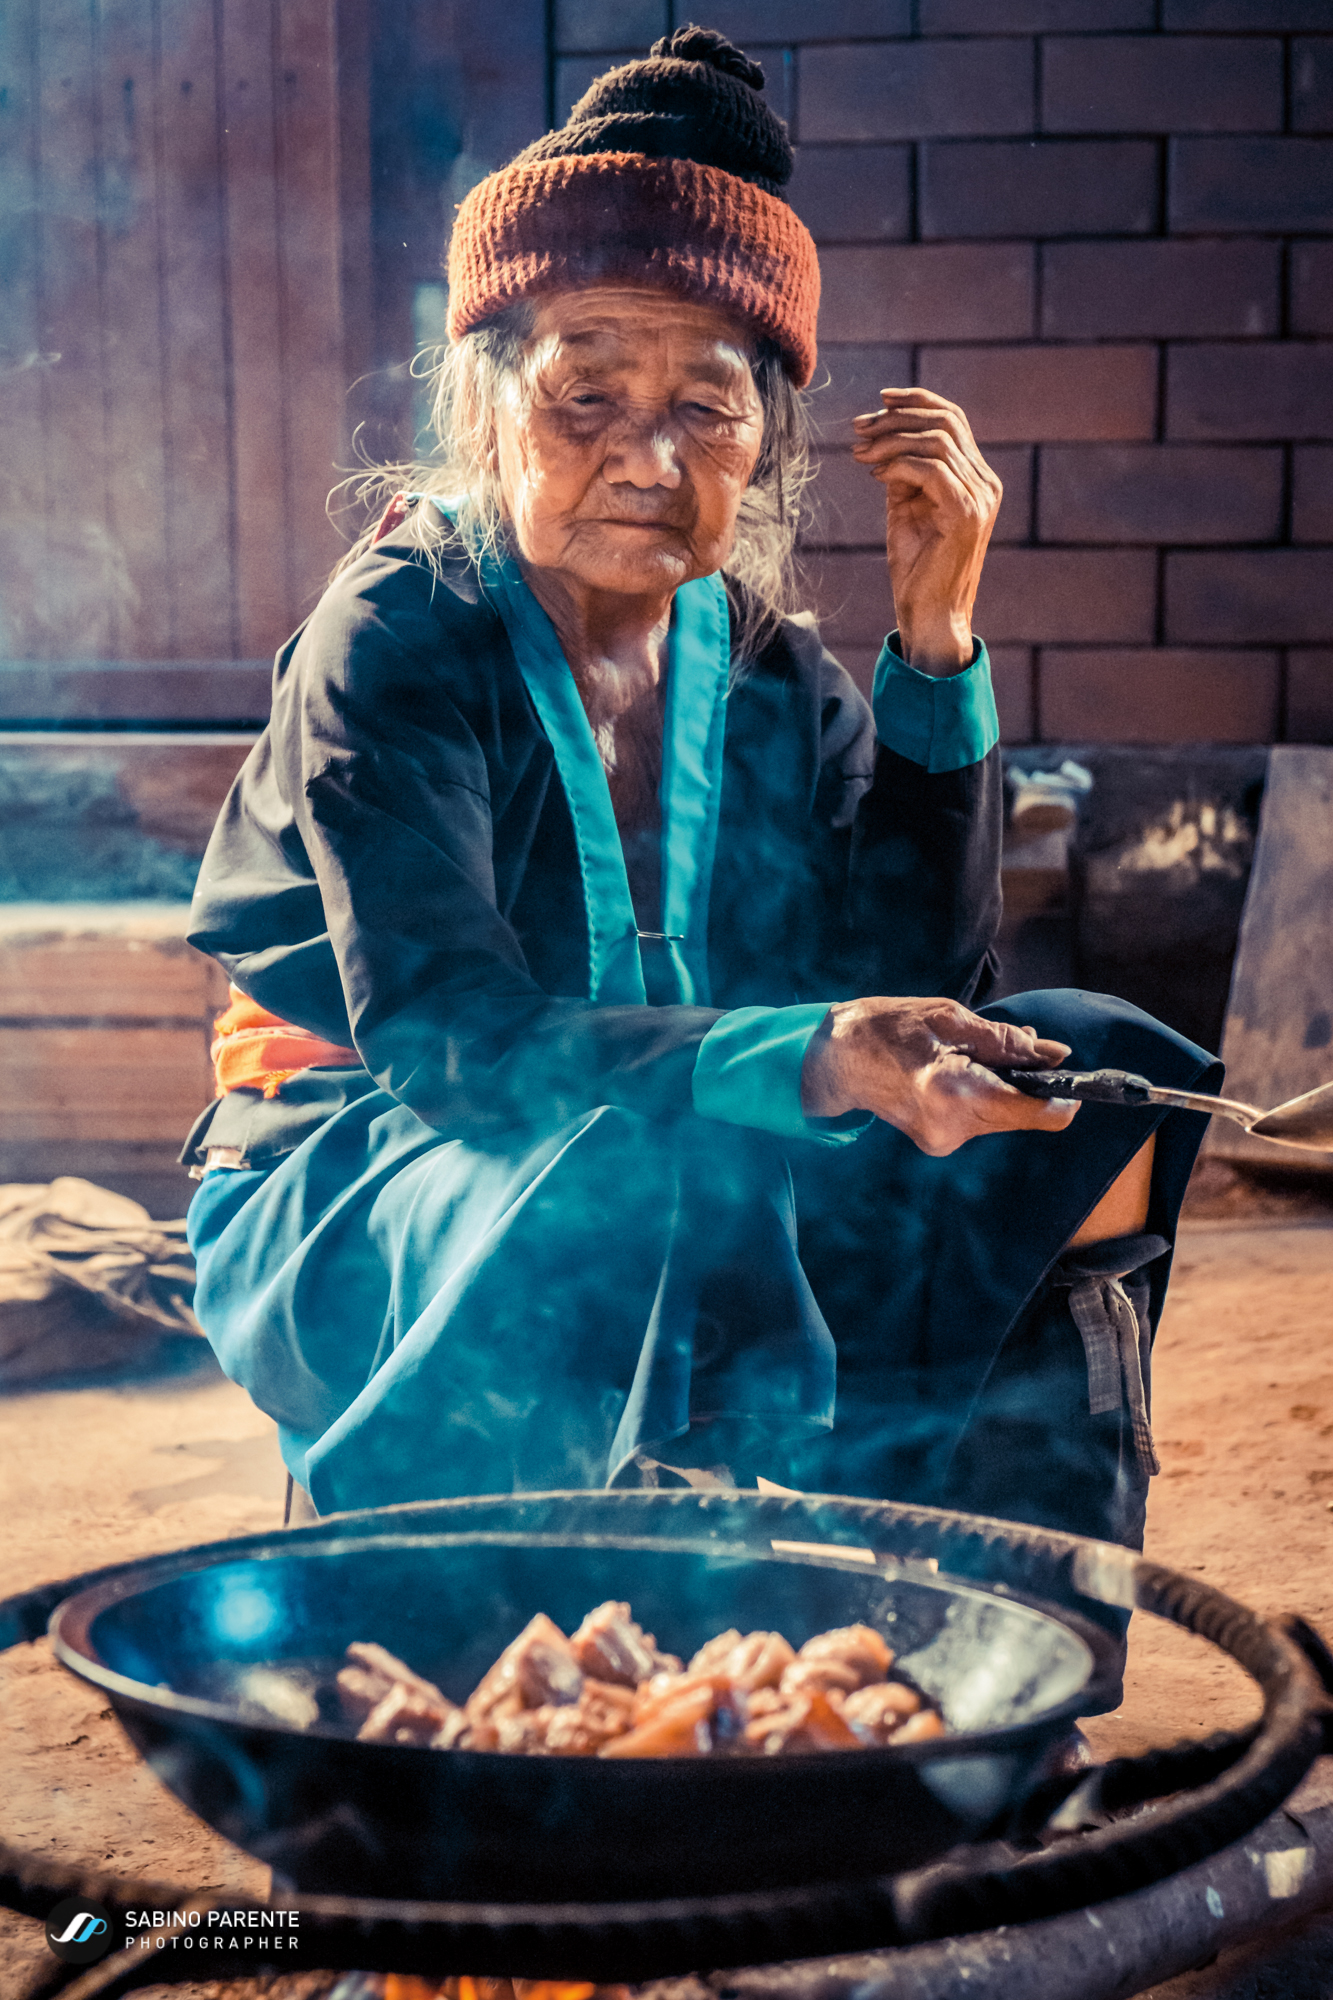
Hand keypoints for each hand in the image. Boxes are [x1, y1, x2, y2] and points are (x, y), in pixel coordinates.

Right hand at [801, 997, 1078, 1156]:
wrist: (832, 1060)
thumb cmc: (884, 1029)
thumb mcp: (947, 1019)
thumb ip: (1005, 1041)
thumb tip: (1055, 1054)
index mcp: (954, 1094)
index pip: (1037, 1113)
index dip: (1065, 1094)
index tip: (1072, 1072)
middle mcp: (952, 1129)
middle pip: (1024, 1115)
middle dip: (1030, 1081)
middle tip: (1012, 1043)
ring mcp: (943, 1142)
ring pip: (1004, 1115)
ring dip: (1005, 1084)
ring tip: (972, 1051)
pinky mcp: (939, 1143)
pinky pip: (983, 1118)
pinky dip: (984, 1093)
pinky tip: (960, 1069)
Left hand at [851, 388, 1000, 676]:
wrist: (930, 617)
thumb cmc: (917, 571)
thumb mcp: (906, 510)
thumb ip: (903, 474)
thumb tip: (882, 440)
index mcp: (977, 478)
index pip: (953, 420)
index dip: (917, 401)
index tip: (879, 401)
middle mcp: (985, 483)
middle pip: (946, 421)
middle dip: (898, 417)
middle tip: (859, 428)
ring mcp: (980, 497)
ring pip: (936, 441)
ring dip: (891, 440)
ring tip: (860, 453)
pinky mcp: (965, 514)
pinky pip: (930, 469)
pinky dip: (898, 464)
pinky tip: (875, 475)